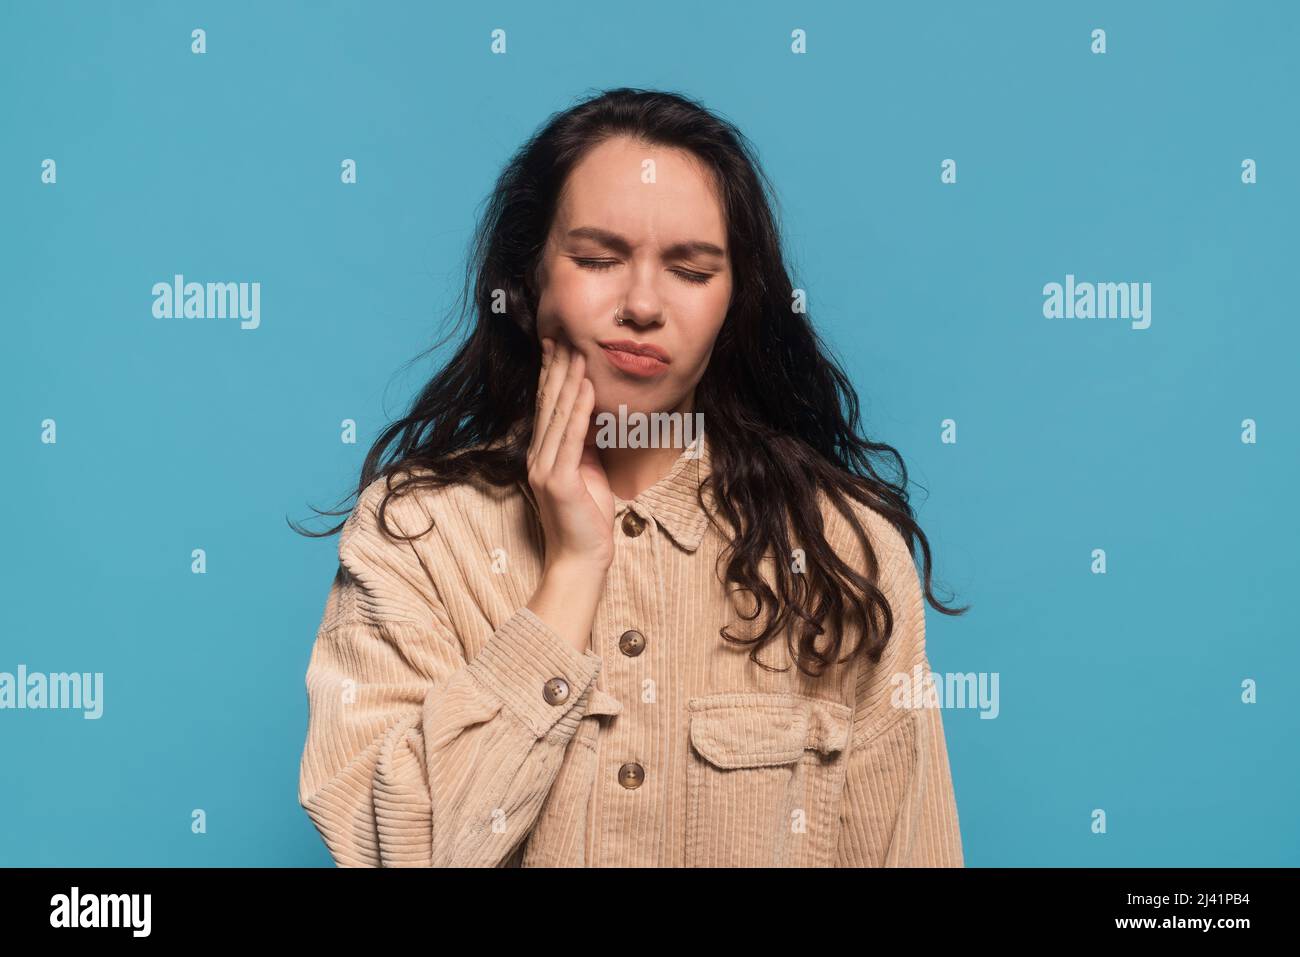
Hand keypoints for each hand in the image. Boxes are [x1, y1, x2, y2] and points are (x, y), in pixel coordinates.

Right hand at [526, 335, 614, 573]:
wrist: (581, 559)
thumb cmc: (587, 519)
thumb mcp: (588, 473)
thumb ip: (585, 445)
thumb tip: (593, 415)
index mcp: (543, 455)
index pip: (546, 407)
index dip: (551, 375)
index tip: (558, 345)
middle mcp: (537, 457)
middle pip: (548, 405)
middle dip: (557, 369)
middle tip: (564, 335)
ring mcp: (544, 468)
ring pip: (557, 416)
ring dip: (568, 381)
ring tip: (576, 352)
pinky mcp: (558, 481)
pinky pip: (571, 438)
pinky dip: (579, 410)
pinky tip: (585, 388)